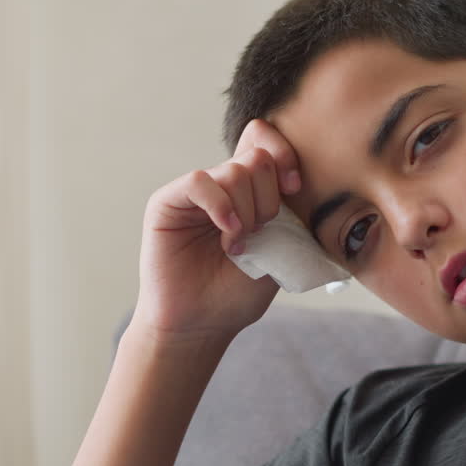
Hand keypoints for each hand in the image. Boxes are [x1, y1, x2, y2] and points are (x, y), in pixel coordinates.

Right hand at [134, 119, 300, 346]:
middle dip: (269, 197)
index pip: (266, 141)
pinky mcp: (167, 202)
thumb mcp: (278, 249)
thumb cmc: (236, 292)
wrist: (201, 324)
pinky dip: (221, 206)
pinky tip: (228, 234)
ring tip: (239, 245)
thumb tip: (299, 181)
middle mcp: (221, 185)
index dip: (285, 156)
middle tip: (260, 232)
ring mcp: (194, 192)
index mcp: (249, 190)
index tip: (295, 190)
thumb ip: (288, 213)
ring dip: (247, 211)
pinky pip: (199, 182)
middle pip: (257, 157)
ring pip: (234, 171)